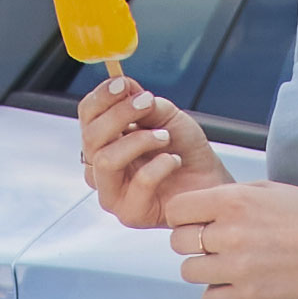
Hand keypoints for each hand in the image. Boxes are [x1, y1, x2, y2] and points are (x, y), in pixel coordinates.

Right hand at [76, 73, 222, 228]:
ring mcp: (111, 193)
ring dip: (139, 141)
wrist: (211, 182)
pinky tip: (174, 160)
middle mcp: (99, 169)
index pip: (87, 116)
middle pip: (90, 137)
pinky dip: (161, 165)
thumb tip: (124, 86)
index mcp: (103, 142)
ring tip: (165, 137)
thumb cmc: (186, 151)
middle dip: (119, 115)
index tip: (122, 84)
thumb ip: (143, 104)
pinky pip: (140, 182)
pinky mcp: (130, 213)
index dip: (101, 98)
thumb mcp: (166, 117)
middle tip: (147, 103)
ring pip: (105, 160)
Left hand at [162, 180, 297, 298]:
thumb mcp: (269, 190)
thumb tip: (203, 207)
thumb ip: (231, 197)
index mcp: (233, 201)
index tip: (194, 221)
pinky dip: (218, 294)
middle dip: (192, 242)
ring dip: (205, 269)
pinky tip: (235, 284)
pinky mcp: (250, 296)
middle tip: (214, 244)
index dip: (184, 216)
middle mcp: (230, 233)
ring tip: (228, 265)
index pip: (177, 210)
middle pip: (178, 242)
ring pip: (189, 272)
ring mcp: (238, 267)